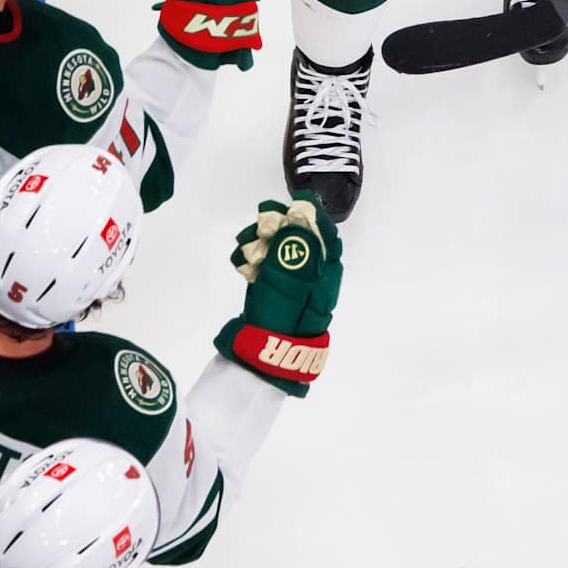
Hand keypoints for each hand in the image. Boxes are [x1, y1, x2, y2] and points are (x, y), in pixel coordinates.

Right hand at [215, 195, 341, 390]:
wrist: (261, 363)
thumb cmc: (279, 320)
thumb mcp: (288, 279)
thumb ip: (295, 246)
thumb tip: (304, 215)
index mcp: (324, 278)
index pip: (326, 238)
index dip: (310, 217)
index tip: (289, 204)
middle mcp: (313, 283)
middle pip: (300, 243)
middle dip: (279, 228)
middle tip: (259, 222)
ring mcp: (292, 291)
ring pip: (281, 254)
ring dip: (262, 242)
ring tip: (244, 245)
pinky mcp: (274, 299)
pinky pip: (268, 271)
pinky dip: (255, 261)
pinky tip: (241, 263)